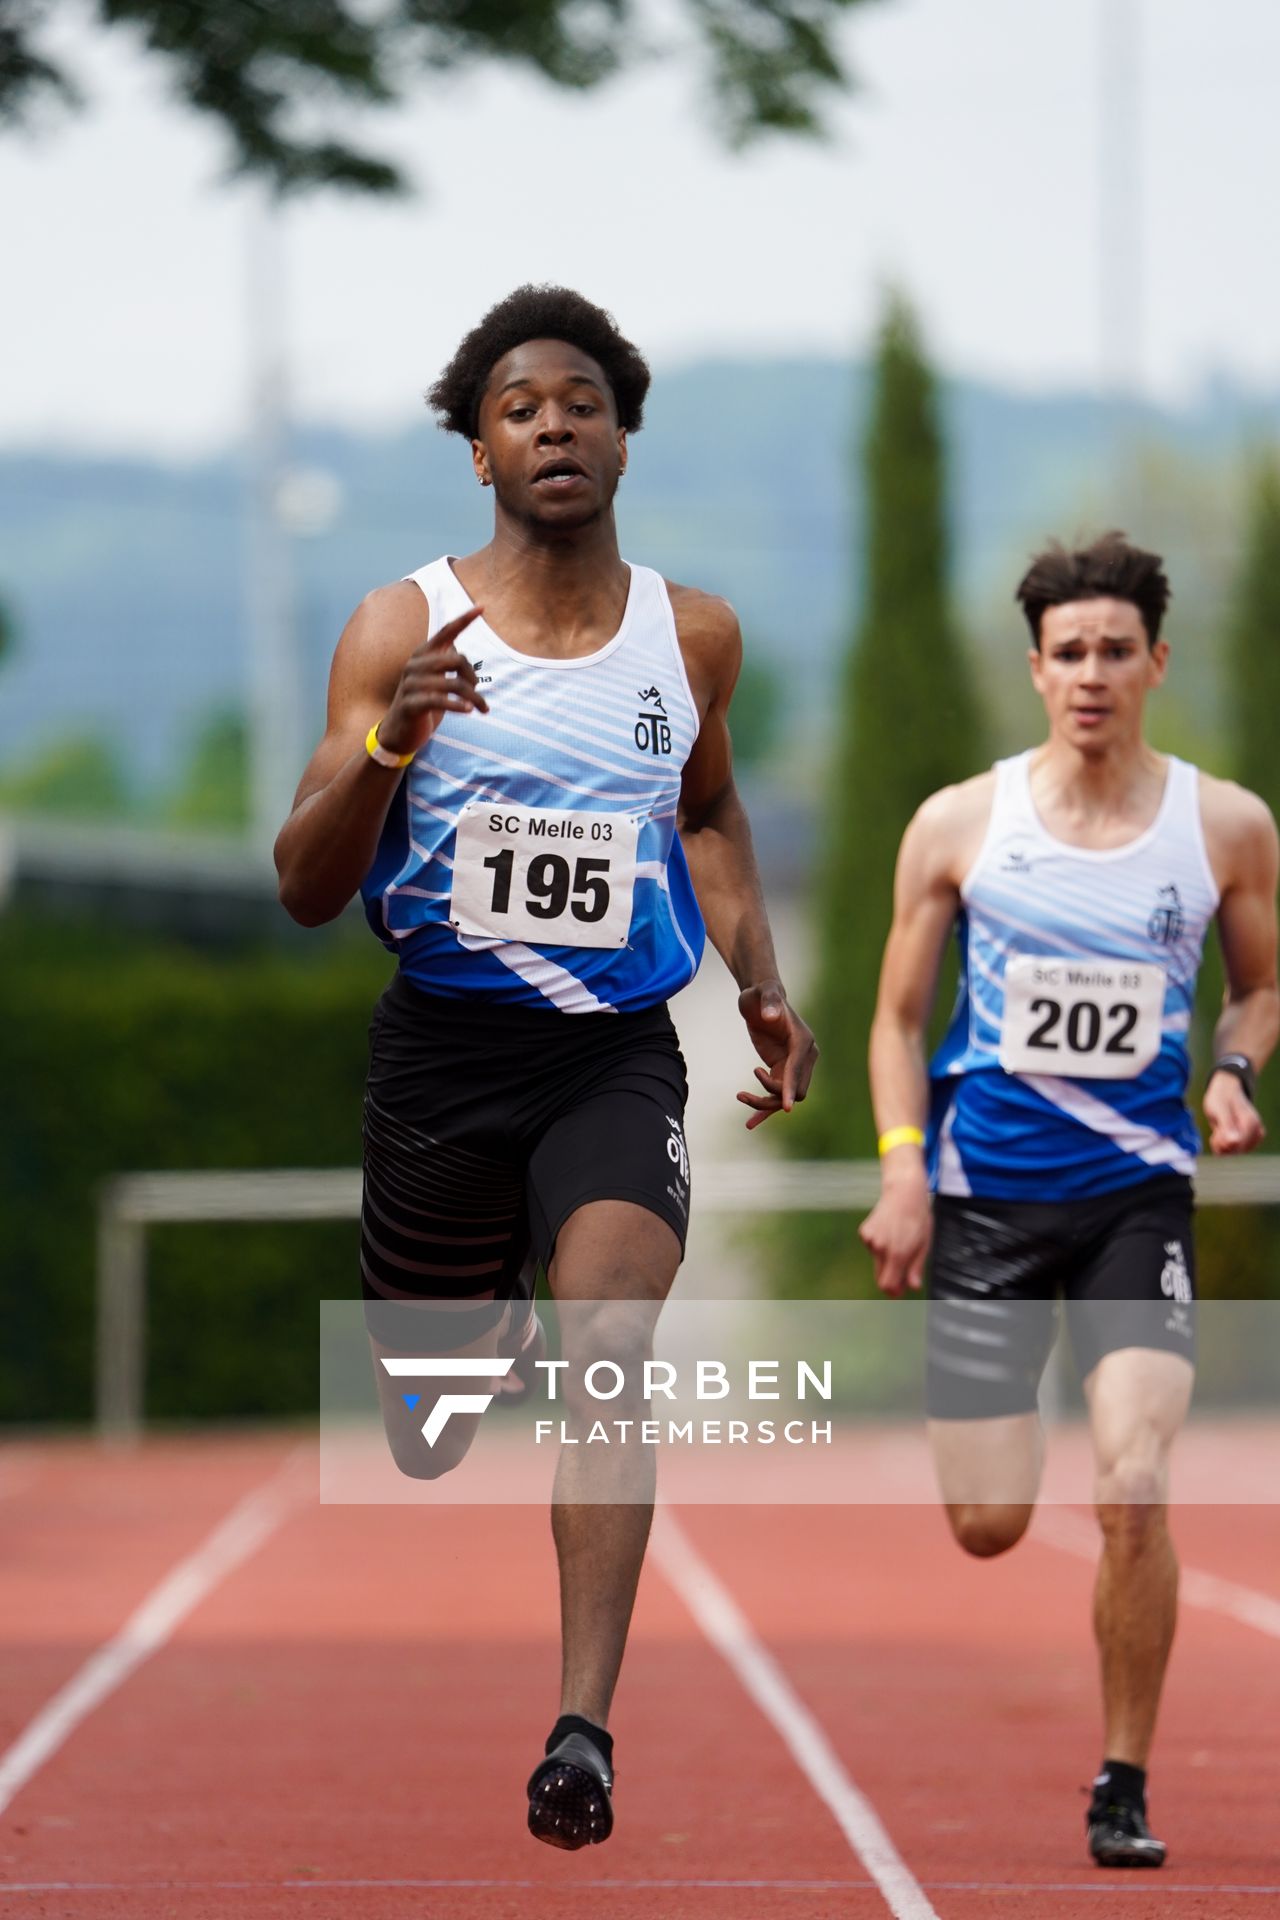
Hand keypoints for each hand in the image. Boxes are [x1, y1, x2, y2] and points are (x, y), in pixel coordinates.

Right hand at [377, 606, 487, 756]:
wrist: (399, 733)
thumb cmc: (423, 705)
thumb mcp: (436, 682)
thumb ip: (446, 666)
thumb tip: (463, 657)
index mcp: (423, 655)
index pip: (446, 632)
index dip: (464, 619)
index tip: (482, 606)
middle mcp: (415, 665)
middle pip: (457, 659)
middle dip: (473, 676)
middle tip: (478, 693)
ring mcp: (411, 684)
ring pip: (454, 684)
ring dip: (474, 698)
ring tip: (482, 709)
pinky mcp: (410, 704)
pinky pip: (440, 700)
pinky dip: (458, 706)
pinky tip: (469, 711)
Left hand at [735, 981, 816, 1129]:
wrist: (760, 997)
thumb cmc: (762, 993)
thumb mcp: (764, 993)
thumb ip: (770, 1002)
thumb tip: (770, 1015)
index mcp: (803, 1040)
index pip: (798, 1069)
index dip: (791, 1087)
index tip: (787, 1107)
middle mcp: (804, 1056)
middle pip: (796, 1089)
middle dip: (774, 1097)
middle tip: (744, 1095)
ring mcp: (793, 1065)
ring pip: (785, 1097)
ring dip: (765, 1104)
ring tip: (739, 1097)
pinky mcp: (781, 1069)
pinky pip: (776, 1094)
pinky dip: (765, 1108)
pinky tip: (750, 1122)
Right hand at [859, 1175, 931, 1295]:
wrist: (904, 1192)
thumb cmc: (918, 1218)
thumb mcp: (924, 1244)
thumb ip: (916, 1268)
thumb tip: (914, 1287)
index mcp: (897, 1253)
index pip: (887, 1285)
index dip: (894, 1292)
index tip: (900, 1291)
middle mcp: (880, 1247)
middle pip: (880, 1277)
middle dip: (891, 1279)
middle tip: (903, 1273)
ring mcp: (870, 1239)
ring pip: (877, 1262)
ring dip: (887, 1260)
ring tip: (900, 1241)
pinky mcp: (864, 1232)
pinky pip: (872, 1248)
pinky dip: (880, 1246)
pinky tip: (889, 1231)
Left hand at [1204, 1068, 1265, 1153]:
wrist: (1225, 1090)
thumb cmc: (1221, 1098)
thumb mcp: (1219, 1110)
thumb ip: (1227, 1126)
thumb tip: (1234, 1143)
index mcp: (1250, 1123)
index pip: (1236, 1146)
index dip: (1222, 1142)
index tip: (1215, 1132)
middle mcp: (1256, 1131)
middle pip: (1236, 1151)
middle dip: (1222, 1143)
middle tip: (1217, 1129)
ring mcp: (1254, 1135)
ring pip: (1235, 1152)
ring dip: (1223, 1144)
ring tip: (1219, 1130)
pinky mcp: (1249, 1139)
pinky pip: (1236, 1150)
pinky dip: (1226, 1145)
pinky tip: (1222, 1135)